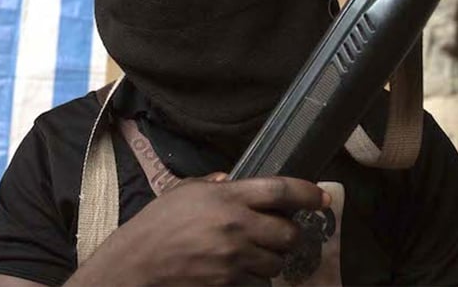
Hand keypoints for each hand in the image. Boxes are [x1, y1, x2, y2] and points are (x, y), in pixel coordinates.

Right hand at [67, 173, 329, 285]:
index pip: (280, 190)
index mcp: (226, 197)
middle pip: (288, 233)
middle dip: (289, 235)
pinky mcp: (230, 283)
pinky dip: (254, 278)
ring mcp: (235, 258)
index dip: (307, 193)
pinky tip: (238, 270)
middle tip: (279, 233)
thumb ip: (211, 184)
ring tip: (254, 254)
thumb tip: (230, 181)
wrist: (137, 265)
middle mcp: (236, 226)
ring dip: (272, 259)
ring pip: (277, 263)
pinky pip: (259, 282)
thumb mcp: (182, 192)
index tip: (320, 197)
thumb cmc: (156, 225)